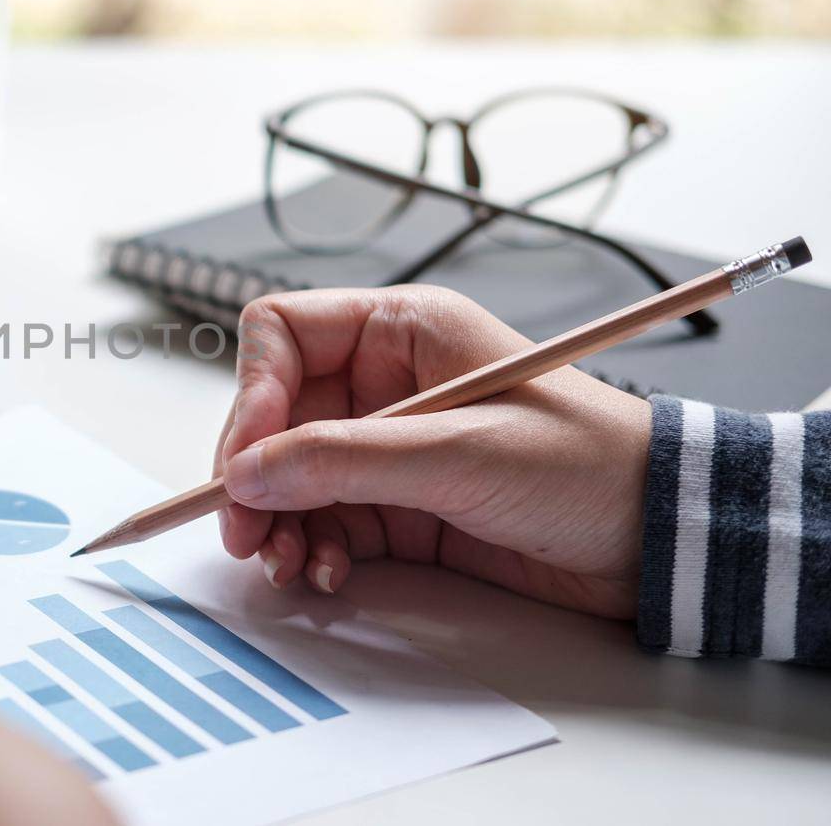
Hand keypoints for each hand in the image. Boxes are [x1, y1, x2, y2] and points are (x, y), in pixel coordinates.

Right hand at [214, 285, 651, 618]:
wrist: (661, 539)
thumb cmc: (589, 465)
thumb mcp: (461, 454)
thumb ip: (345, 461)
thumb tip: (247, 475)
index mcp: (402, 331)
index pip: (282, 337)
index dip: (253, 394)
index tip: (248, 460)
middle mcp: (385, 383)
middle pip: (274, 416)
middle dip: (253, 476)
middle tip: (244, 532)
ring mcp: (389, 448)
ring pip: (290, 477)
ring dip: (278, 522)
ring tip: (287, 566)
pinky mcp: (400, 507)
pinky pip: (325, 522)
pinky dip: (313, 550)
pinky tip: (329, 575)